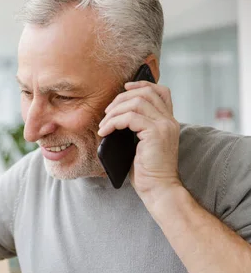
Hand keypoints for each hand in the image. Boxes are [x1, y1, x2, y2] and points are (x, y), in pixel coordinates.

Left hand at [98, 81, 181, 205]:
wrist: (159, 189)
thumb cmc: (147, 172)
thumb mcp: (141, 145)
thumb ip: (136, 128)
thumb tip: (114, 116)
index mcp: (168, 122)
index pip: (161, 91)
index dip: (142, 84)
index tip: (125, 87)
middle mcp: (169, 121)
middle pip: (146, 92)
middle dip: (121, 98)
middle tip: (107, 113)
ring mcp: (164, 126)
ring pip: (136, 102)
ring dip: (114, 111)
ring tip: (103, 125)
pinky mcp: (155, 133)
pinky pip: (130, 117)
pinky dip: (113, 122)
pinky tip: (104, 132)